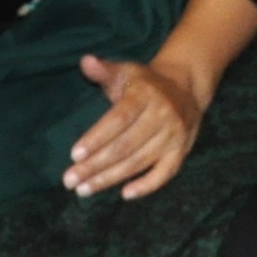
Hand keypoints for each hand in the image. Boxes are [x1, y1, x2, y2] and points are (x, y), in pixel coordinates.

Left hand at [65, 53, 205, 199]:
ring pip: (140, 161)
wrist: (186, 86)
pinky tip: (125, 194)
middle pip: (126, 145)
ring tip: (84, 189)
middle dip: (95, 165)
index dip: (97, 138)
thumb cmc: (145, 83)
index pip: (119, 119)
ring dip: (111, 178)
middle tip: (69, 180)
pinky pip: (166, 172)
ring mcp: (174, 135)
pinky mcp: (181, 150)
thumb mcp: (126, 71)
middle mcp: (163, 115)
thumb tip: (86, 62)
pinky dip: (147, 185)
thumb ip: (104, 70)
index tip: (74, 154)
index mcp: (146, 94)